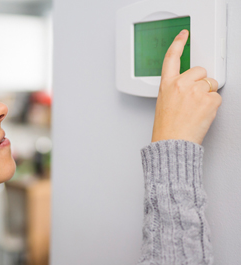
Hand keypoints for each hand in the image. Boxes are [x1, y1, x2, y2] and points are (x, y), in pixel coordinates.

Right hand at [151, 30, 221, 144]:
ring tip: (196, 109)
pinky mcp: (209, 100)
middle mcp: (181, 84)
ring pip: (210, 84)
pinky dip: (212, 105)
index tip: (184, 35)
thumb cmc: (167, 127)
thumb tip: (191, 83)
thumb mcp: (164, 102)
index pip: (171, 58)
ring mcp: (196, 91)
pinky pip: (217, 97)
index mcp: (167, 84)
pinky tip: (202, 114)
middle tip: (194, 97)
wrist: (173, 142)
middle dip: (201, 81)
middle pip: (200, 71)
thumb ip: (176, 88)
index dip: (178, 43)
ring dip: (207, 94)